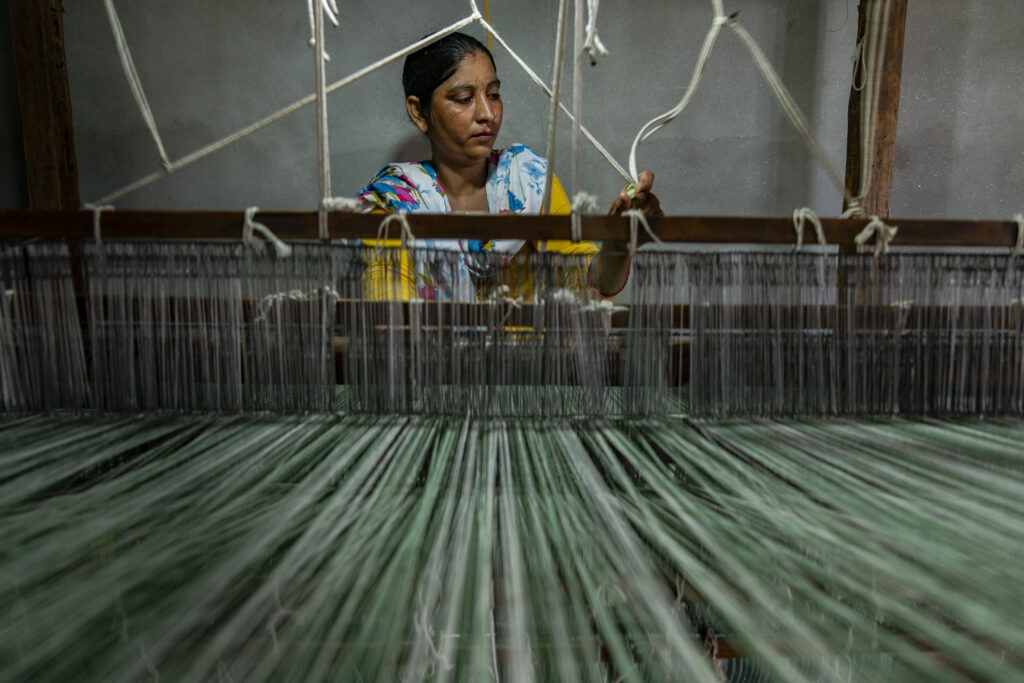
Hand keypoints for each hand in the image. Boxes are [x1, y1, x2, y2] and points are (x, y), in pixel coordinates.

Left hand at [590, 171, 662, 296]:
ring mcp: (651, 208)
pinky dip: (652, 223)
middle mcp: (644, 198)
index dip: (645, 182)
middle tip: (638, 214)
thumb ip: (620, 205)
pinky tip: (642, 228)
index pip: (645, 177)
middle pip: (652, 196)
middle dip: (646, 206)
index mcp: (632, 191)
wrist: (619, 243)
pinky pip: (659, 218)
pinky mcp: (656, 219)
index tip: (639, 194)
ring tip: (635, 223)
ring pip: (656, 207)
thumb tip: (625, 195)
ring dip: (647, 216)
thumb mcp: (614, 216)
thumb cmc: (614, 226)